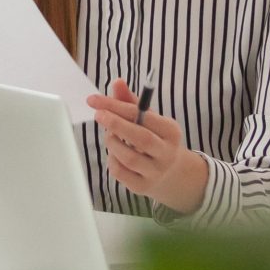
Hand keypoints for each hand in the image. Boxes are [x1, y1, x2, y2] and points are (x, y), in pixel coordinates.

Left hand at [92, 81, 208, 214]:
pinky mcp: (143, 187)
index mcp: (171, 131)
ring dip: (112, 142)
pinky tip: (115, 153)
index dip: (117, 106)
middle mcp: (167, 152)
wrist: (173, 174)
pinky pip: (120, 172)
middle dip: (115, 124)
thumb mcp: (149, 119)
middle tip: (98, 114)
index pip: (143, 116)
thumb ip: (131, 101)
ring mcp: (156, 172)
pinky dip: (112, 159)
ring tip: (110, 135)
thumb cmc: (156, 139)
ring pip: (128, 157)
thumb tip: (117, 82)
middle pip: (140, 137)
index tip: (95, 100)